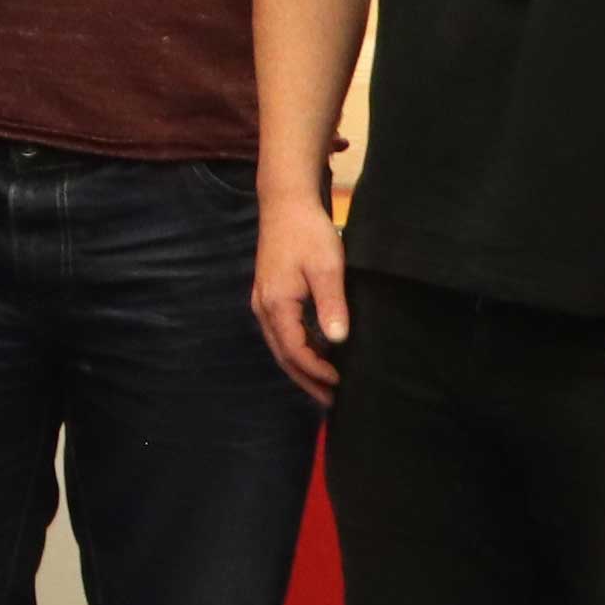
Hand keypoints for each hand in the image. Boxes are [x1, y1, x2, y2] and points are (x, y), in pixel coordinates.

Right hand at [249, 193, 347, 402]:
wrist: (287, 203)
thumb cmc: (308, 233)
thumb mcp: (326, 268)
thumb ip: (331, 305)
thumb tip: (338, 341)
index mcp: (276, 305)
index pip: (295, 351)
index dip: (317, 371)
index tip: (339, 383)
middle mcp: (264, 308)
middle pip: (283, 355)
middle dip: (306, 380)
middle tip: (331, 401)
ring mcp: (264, 302)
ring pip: (281, 346)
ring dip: (302, 367)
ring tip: (325, 384)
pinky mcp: (271, 295)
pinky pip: (283, 332)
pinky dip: (299, 349)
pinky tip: (317, 353)